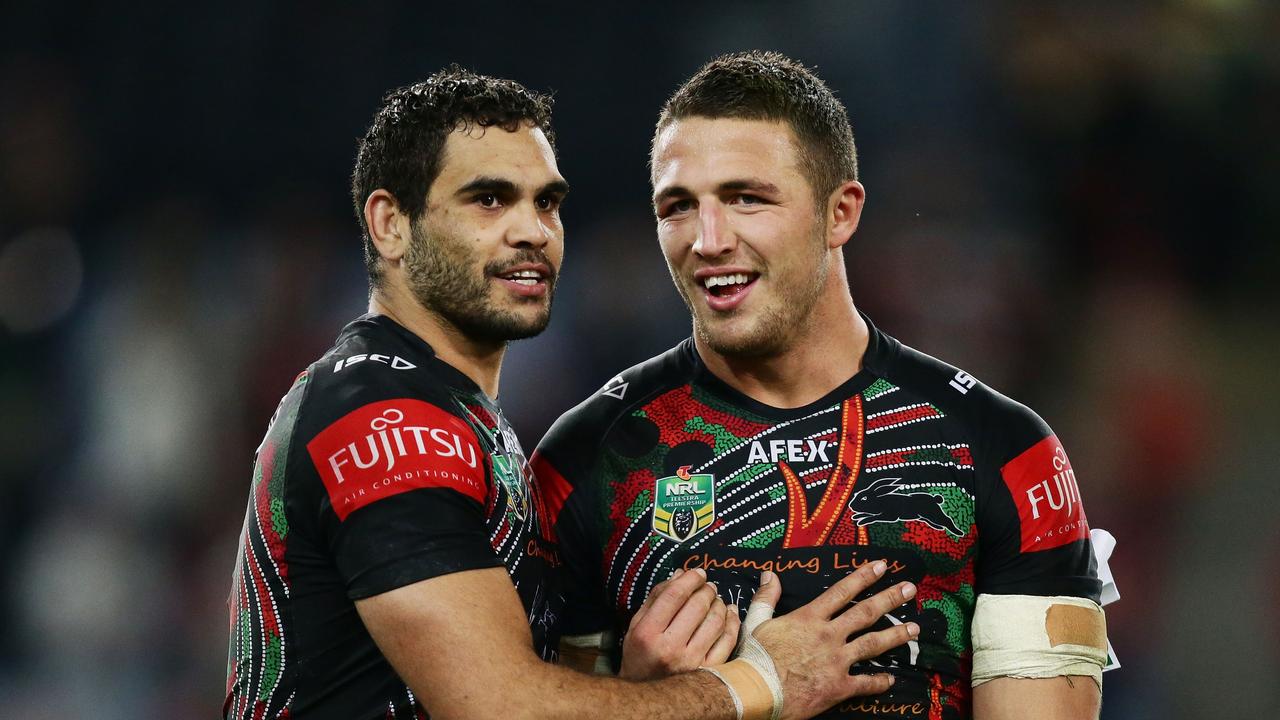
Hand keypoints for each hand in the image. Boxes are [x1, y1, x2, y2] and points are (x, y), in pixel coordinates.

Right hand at [619, 568, 740, 679]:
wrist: (648, 695)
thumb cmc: (641, 655)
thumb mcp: (638, 624)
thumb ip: (657, 598)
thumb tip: (680, 575)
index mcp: (648, 633)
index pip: (674, 595)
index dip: (690, 579)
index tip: (698, 573)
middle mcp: (669, 647)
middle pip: (697, 606)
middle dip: (706, 589)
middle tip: (708, 586)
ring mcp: (691, 661)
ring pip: (715, 621)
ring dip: (719, 603)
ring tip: (716, 599)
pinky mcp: (707, 670)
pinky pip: (727, 640)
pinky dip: (731, 622)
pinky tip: (729, 612)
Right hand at [750, 562, 917, 719]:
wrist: (755, 691)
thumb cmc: (754, 658)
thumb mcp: (756, 622)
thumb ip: (766, 598)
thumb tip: (770, 574)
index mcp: (809, 618)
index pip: (842, 592)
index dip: (864, 577)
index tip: (882, 567)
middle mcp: (828, 635)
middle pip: (866, 613)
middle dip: (891, 599)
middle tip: (910, 590)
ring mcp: (836, 661)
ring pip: (873, 645)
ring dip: (896, 636)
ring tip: (914, 629)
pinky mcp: (838, 687)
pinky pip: (865, 683)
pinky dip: (880, 682)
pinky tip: (891, 679)